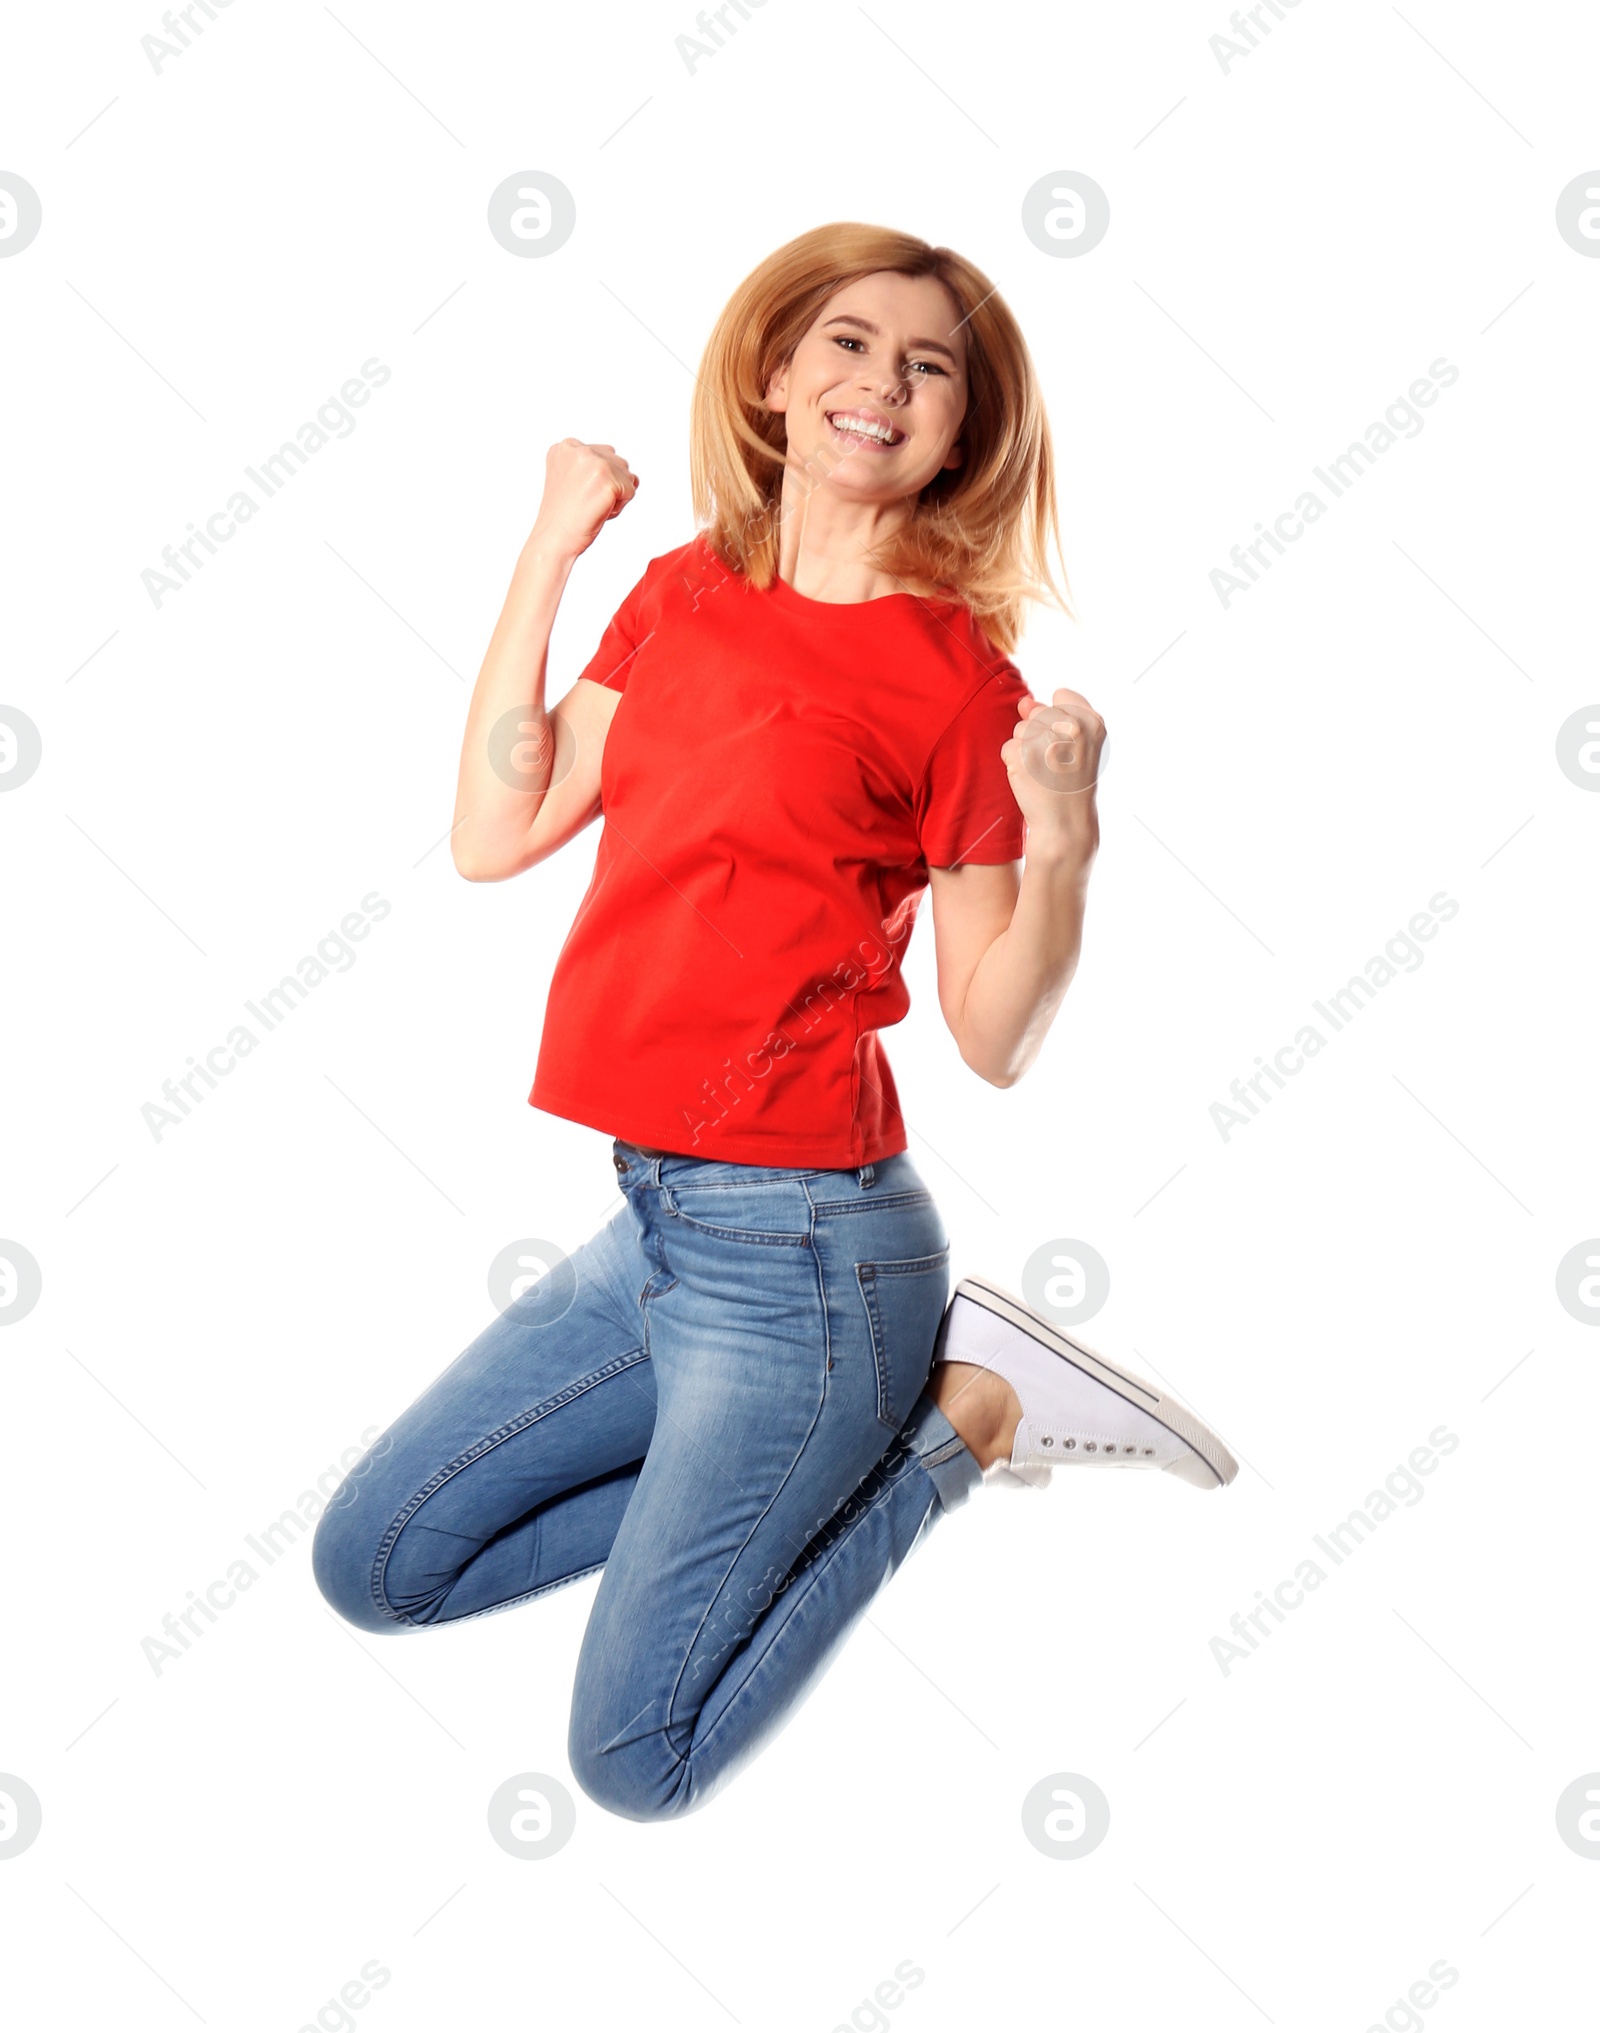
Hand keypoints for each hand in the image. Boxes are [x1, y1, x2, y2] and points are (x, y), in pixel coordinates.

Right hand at [527, 439, 639, 560]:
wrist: (554, 539)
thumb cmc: (564, 517)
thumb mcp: (572, 480)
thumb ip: (593, 467)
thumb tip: (633, 477)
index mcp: (566, 447)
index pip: (604, 455)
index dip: (597, 480)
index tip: (578, 493)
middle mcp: (580, 449)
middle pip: (618, 464)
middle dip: (609, 486)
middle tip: (585, 502)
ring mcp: (594, 463)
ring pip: (627, 477)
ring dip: (615, 496)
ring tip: (591, 506)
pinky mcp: (607, 480)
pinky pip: (631, 492)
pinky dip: (619, 507)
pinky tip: (598, 511)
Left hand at [1001, 688, 1104, 854]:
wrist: (1065, 824)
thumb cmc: (1072, 784)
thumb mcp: (1077, 746)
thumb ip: (1053, 715)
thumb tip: (1023, 702)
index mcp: (1092, 721)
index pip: (1061, 696)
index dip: (1059, 719)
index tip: (1068, 744)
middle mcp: (1071, 727)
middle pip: (1038, 712)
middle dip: (1040, 734)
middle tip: (1057, 764)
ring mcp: (1045, 740)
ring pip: (1020, 729)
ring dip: (1026, 748)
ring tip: (1044, 772)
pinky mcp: (1020, 755)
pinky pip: (1008, 747)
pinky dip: (1014, 763)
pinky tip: (1031, 779)